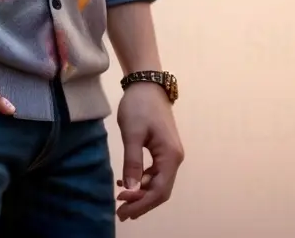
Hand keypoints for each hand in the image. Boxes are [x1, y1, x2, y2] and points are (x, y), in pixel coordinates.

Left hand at [115, 82, 183, 221]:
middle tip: (120, 211)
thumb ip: (132, 161)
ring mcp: (170, 154)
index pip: (159, 190)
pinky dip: (141, 180)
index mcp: (170, 156)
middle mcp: (174, 158)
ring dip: (140, 192)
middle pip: (160, 190)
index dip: (141, 203)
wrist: (147, 83)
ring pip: (157, 182)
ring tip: (120, 198)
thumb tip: (130, 189)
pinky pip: (155, 172)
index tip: (123, 210)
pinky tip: (126, 181)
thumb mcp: (132, 133)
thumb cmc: (139, 106)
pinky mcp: (163, 149)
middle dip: (141, 202)